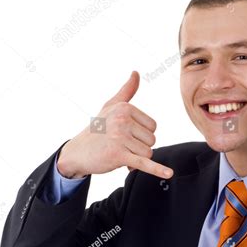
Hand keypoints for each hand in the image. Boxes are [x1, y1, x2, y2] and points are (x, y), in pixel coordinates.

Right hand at [57, 71, 173, 178]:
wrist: (78, 152)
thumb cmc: (98, 129)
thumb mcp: (111, 106)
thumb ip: (126, 91)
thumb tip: (136, 73)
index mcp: (125, 108)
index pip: (152, 126)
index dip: (142, 135)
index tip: (126, 135)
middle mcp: (122, 120)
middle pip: (151, 140)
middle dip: (140, 147)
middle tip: (121, 146)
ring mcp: (120, 138)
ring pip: (148, 153)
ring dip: (137, 158)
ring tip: (120, 154)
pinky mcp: (118, 155)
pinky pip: (143, 163)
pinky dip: (157, 170)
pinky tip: (169, 174)